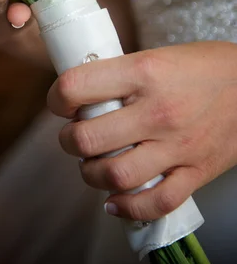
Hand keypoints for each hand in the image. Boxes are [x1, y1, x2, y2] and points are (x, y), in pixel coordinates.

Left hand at [48, 42, 236, 220]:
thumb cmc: (205, 66)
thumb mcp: (157, 56)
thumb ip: (120, 76)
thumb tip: (82, 95)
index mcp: (144, 73)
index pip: (77, 87)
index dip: (57, 98)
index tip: (60, 103)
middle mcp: (157, 111)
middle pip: (88, 139)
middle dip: (69, 141)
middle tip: (74, 136)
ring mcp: (177, 146)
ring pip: (115, 175)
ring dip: (91, 174)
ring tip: (92, 164)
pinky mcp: (196, 171)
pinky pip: (155, 201)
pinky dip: (128, 207)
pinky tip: (115, 200)